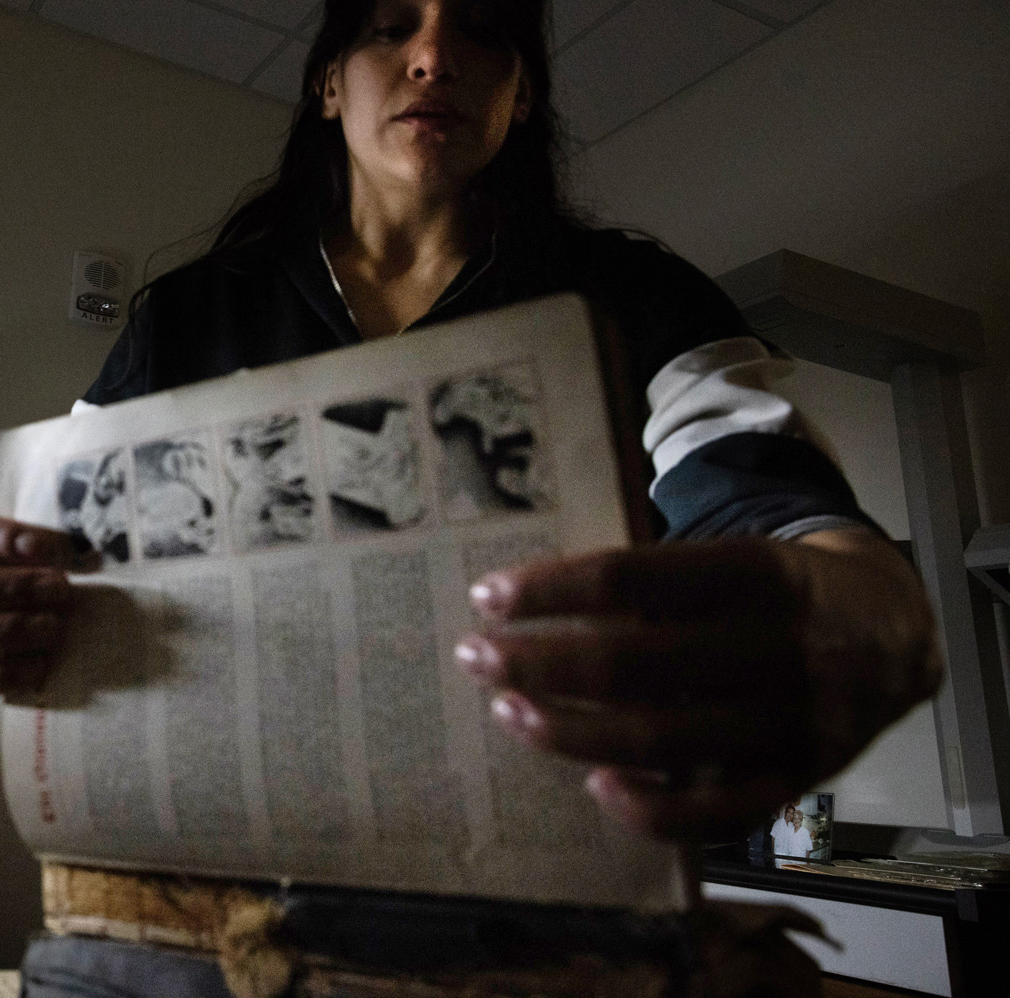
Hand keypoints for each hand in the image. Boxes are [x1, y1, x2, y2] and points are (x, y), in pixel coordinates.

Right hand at [0, 512, 95, 695]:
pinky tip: (40, 664)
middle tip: (60, 590)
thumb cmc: (3, 570)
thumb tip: (72, 552)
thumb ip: (33, 545)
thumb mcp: (10, 546)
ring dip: (14, 629)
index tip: (46, 549)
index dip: (5, 539)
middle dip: (17, 588)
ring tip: (53, 626)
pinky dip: (6, 673)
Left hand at [455, 529, 940, 839]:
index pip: (631, 578)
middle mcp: (777, 647)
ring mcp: (791, 721)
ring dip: (570, 731)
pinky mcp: (798, 778)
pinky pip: (716, 813)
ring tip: (509, 710)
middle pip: (634, 663)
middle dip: (539, 663)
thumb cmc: (775, 591)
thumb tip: (528, 601)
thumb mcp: (728, 556)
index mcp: (755, 572)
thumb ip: (651, 582)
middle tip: (477, 656)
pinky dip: (648, 808)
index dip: (550, 590)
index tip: (487, 596)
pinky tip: (593, 783)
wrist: (892, 631)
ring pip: (663, 739)